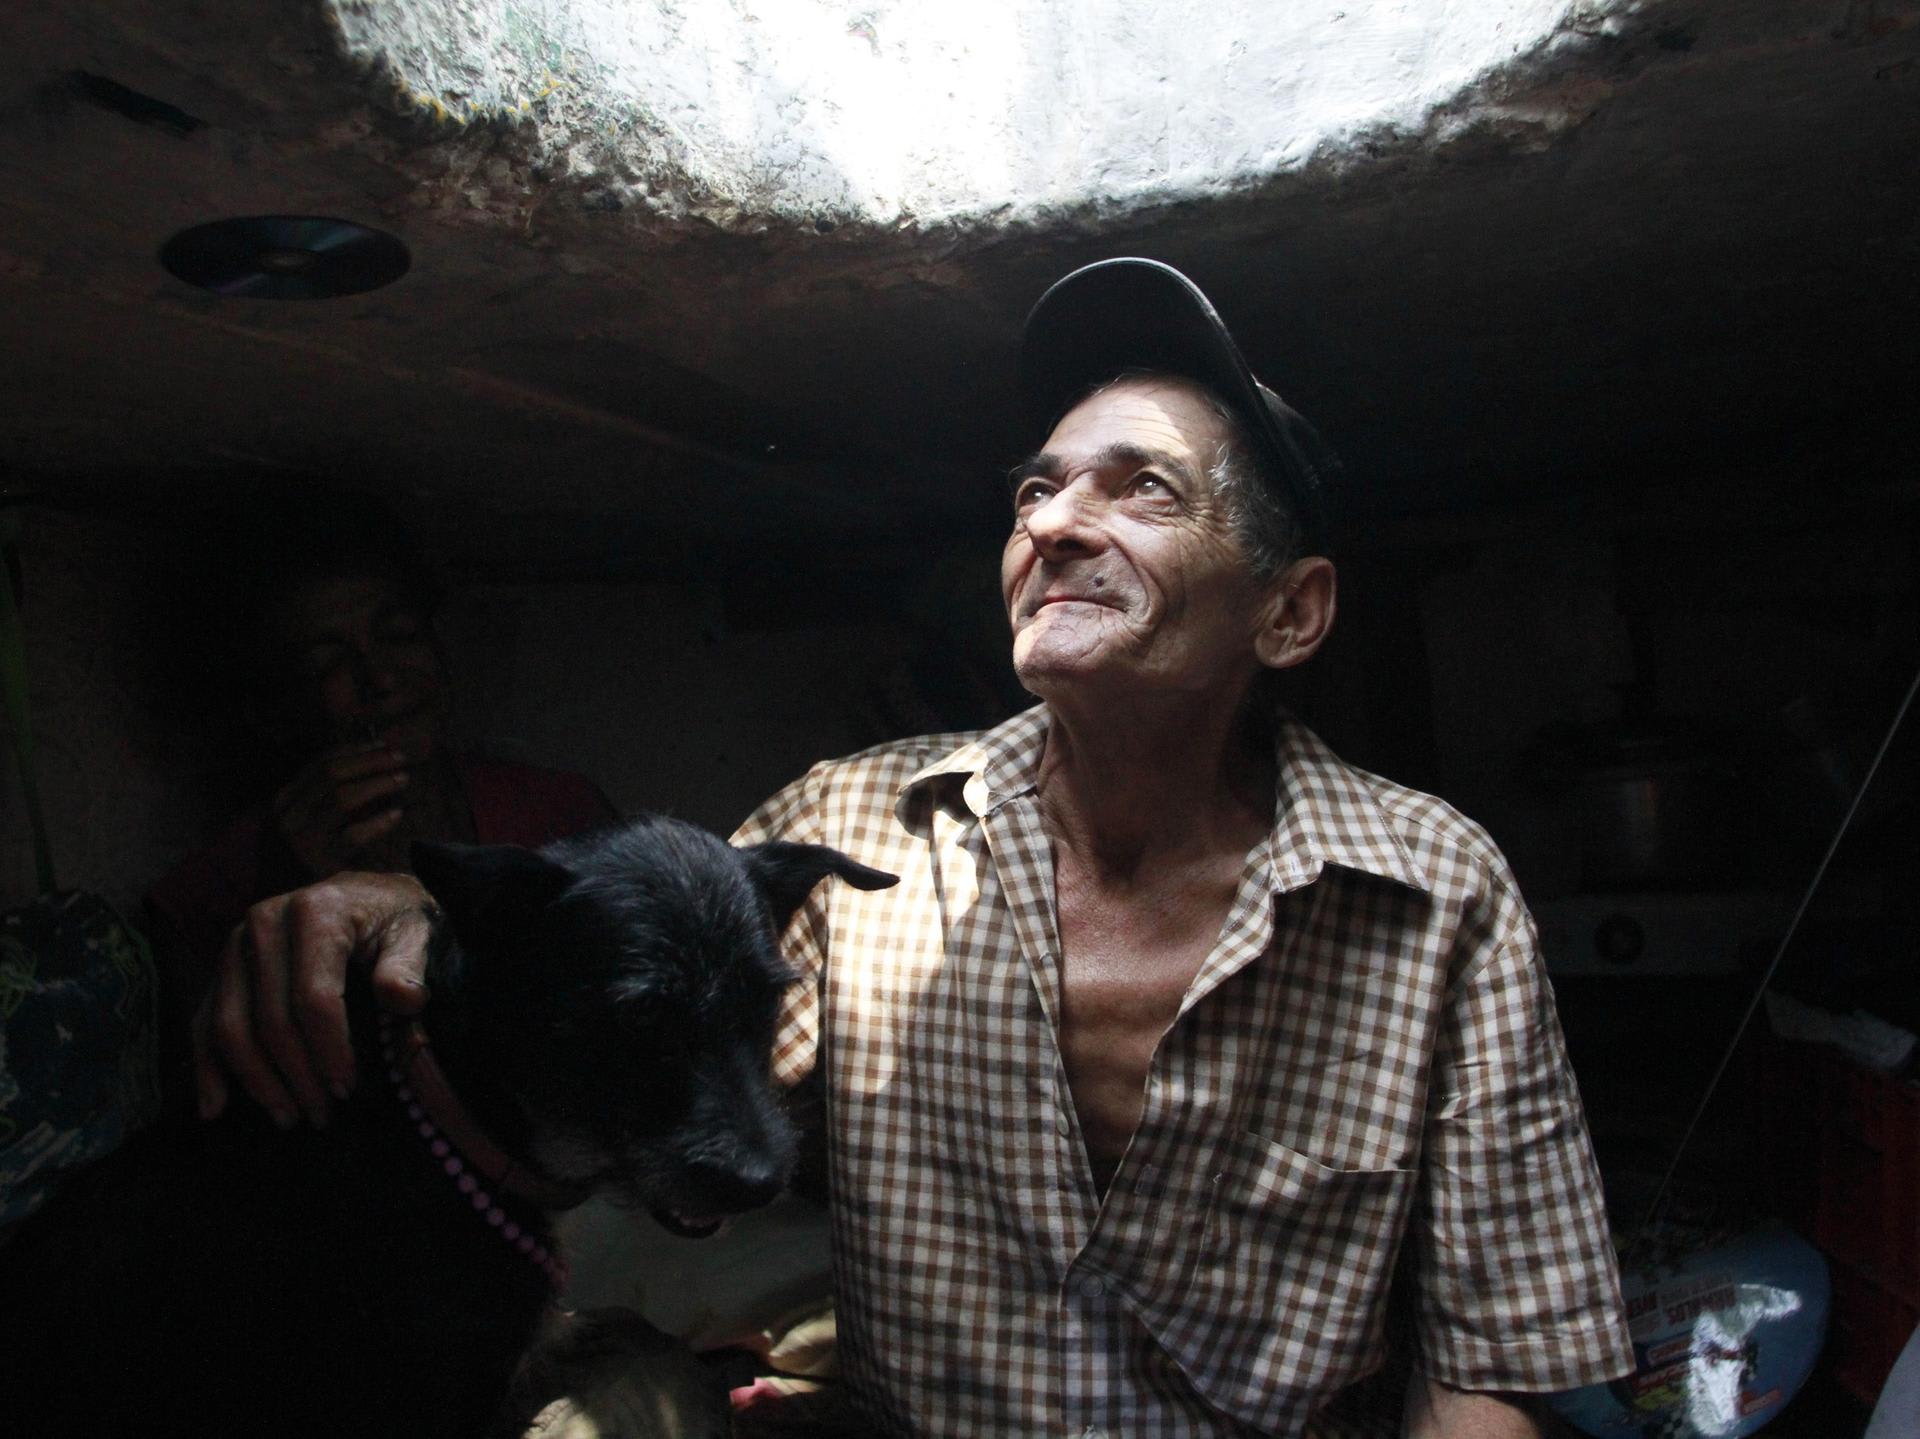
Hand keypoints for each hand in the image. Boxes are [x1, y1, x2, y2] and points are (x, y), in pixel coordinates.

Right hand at [193, 871, 438, 1128]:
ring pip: (230, 1026)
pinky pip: (204, 1021)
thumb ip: (410, 964)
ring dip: (256, 1080)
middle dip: (295, 1075)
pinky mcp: (224, 965)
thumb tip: (404, 999)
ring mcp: (237, 944)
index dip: (329, 1050)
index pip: (314, 997)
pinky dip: (207, 1066)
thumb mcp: (418, 931)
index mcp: (317, 912)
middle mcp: (265, 923)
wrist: (368, 892)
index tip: (347, 1089)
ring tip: (289, 1117)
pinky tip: (215, 1107)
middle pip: (269, 1018)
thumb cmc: (397, 918)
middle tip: (322, 1115)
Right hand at [271, 741, 411, 879]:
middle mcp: (287, 816)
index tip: (382, 744)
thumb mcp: (307, 821)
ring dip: (378, 783)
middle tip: (400, 758)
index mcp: (284, 800)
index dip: (354, 749)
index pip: (319, 763)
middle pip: (332, 774)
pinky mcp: (319, 863)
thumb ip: (325, 794)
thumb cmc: (306, 859)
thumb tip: (369, 758)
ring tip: (403, 780)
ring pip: (342, 798)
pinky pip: (354, 835)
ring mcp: (300, 840)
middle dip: (370, 761)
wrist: (290, 906)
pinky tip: (397, 814)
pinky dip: (379, 821)